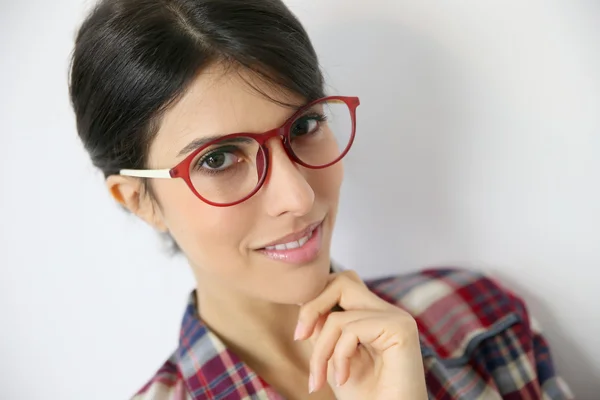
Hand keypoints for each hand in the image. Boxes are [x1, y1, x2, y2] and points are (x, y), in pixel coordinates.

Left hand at [294, 270, 427, 399]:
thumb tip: (304, 301)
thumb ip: (323, 328)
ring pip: (339, 315)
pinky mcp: (401, 329)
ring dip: (320, 350)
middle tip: (299, 336)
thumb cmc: (365, 398)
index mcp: (375, 316)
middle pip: (342, 281)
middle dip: (312, 307)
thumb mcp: (333, 357)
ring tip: (319, 379)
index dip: (316, 300)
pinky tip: (343, 379)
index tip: (300, 332)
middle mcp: (389, 312)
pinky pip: (352, 329)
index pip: (341, 285)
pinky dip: (339, 356)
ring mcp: (397, 319)